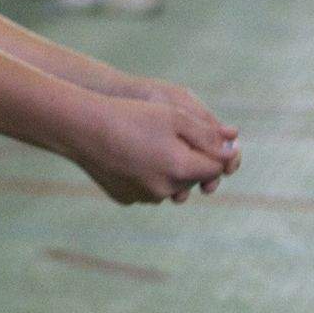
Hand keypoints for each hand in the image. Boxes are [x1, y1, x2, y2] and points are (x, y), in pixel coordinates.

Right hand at [71, 94, 237, 205]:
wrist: (80, 127)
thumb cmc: (129, 115)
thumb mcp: (173, 115)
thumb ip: (207, 134)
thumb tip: (232, 151)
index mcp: (180, 169)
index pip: (215, 168)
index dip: (216, 151)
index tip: (208, 137)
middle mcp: (164, 190)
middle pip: (192, 177)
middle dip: (190, 159)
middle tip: (171, 134)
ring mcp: (143, 197)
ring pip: (170, 185)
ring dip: (169, 168)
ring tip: (149, 142)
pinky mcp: (125, 197)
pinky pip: (147, 188)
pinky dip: (146, 174)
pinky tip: (131, 154)